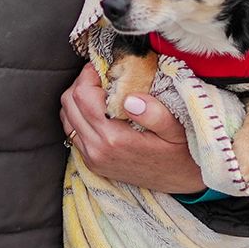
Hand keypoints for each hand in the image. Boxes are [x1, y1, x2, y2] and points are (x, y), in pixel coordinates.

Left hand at [60, 68, 202, 194]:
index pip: (83, 95)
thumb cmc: (181, 151)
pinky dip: (79, 116)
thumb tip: (130, 98)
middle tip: (101, 76)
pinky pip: (72, 133)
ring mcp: (92, 158)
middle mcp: (97, 149)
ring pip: (67, 117)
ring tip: (99, 91)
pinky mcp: (92, 164)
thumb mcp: (176, 129)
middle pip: (69, 104)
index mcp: (115, 138)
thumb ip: (156, 114)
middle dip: (81, 84)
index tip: (103, 66)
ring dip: (78, 99)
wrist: (181, 181)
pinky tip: (98, 110)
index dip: (88, 74)